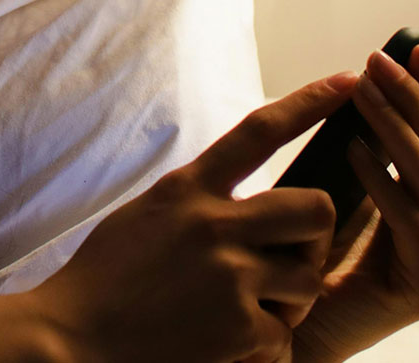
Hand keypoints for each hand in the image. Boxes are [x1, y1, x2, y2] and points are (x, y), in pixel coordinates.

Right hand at [29, 73, 358, 362]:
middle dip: (315, 235)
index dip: (308, 103)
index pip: (259, 132)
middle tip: (291, 256)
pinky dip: (262, 347)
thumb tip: (240, 196)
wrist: (71, 337)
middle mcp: (213, 225)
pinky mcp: (238, 329)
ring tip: (248, 309)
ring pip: (308, 276)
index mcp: (187, 189)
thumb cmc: (103, 279)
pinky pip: (283, 334)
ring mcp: (229, 277)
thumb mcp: (145, 215)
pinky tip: (227, 347)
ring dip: (290, 297)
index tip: (347, 81)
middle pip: (315, 208)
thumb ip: (195, 200)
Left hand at [293, 45, 418, 361]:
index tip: (410, 48)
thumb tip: (345, 97)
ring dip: (393, 129)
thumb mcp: (327, 202)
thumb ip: (349, 165)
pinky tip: (354, 150)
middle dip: (411, 99)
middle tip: (383, 60)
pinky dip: (381, 181)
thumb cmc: (301, 267)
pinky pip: (407, 223)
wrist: (286, 334)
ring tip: (365, 92)